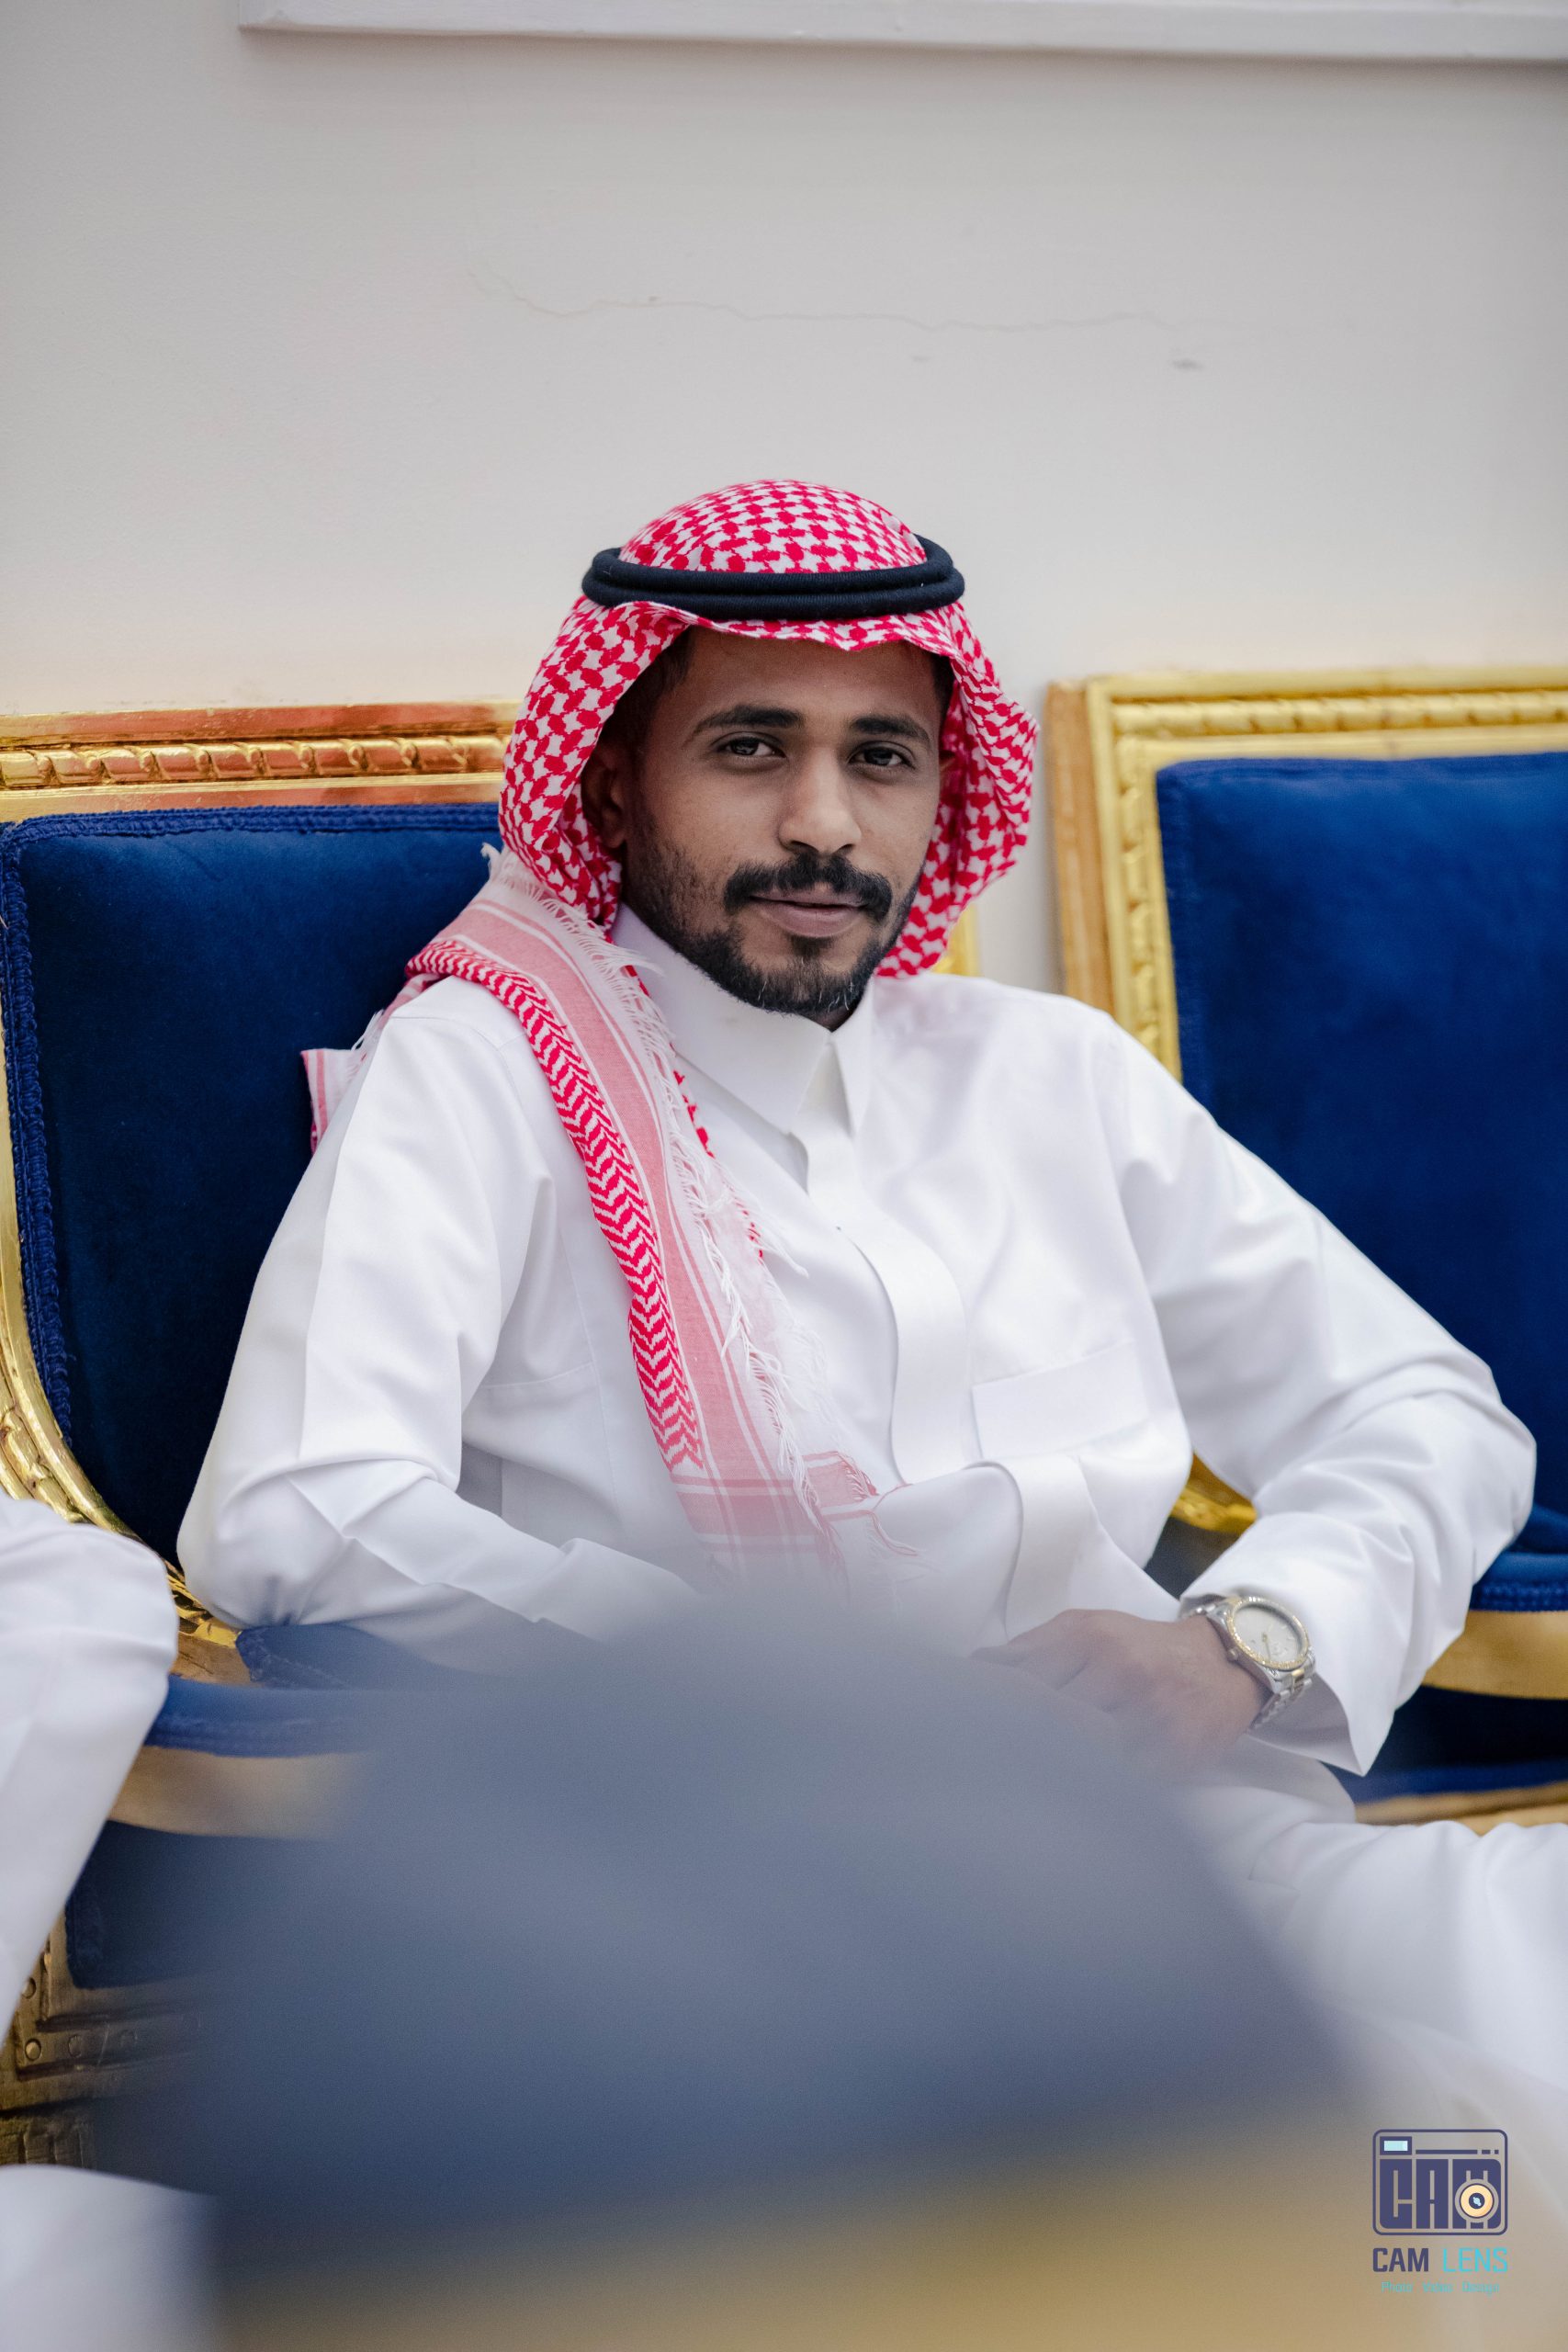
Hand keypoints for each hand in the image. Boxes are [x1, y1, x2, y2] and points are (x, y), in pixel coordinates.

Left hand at [974, 1609, 1262, 1768]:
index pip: (1023, 1680)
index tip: (957, 1725)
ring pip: (1084, 1752)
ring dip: (1048, 1769)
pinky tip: (1067, 1794)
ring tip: (1013, 1784)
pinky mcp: (1172, 1755)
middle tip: (977, 1764)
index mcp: (1089, 1639)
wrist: (1220, 1665)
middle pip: (1048, 1718)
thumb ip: (1028, 1649)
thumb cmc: (1138, 1648)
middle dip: (1011, 1742)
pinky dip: (1092, 1788)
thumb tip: (969, 1669)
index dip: (986, 1708)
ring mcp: (1148, 1715)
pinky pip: (1121, 1779)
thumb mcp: (1084, 1629)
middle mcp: (1120, 1672)